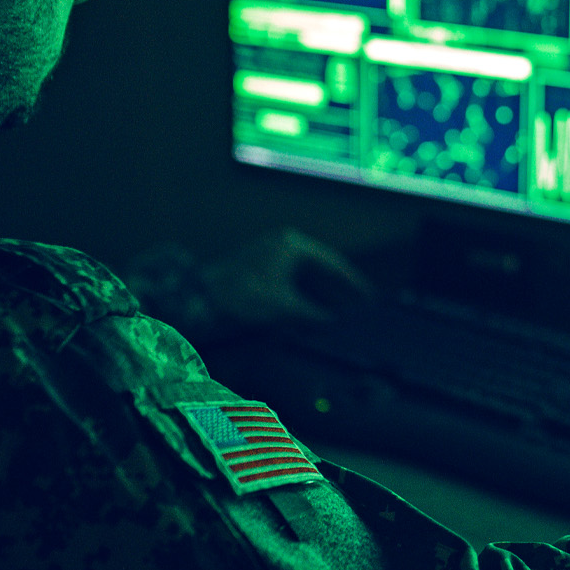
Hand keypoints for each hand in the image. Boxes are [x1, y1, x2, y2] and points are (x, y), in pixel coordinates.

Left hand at [201, 227, 372, 328]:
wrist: (201, 300)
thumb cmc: (241, 297)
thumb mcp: (284, 308)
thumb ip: (315, 316)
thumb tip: (337, 324)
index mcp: (293, 245)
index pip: (333, 263)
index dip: (352, 283)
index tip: (369, 298)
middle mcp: (285, 246)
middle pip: (321, 271)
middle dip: (339, 293)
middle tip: (359, 310)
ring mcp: (273, 258)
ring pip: (307, 280)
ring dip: (323, 299)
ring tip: (343, 317)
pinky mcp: (264, 273)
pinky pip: (293, 285)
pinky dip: (306, 300)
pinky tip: (316, 317)